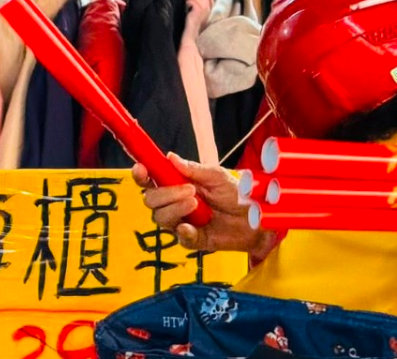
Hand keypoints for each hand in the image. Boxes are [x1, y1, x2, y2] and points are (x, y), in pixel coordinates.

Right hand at [132, 153, 272, 255]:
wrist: (256, 218)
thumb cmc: (236, 194)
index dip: (142, 174)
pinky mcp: (192, 239)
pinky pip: (179, 238)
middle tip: (190, 190)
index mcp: (179, 184)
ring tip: (195, 203)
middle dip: (165, 194)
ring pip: (160, 218)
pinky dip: (184, 231)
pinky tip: (193, 227)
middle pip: (150, 200)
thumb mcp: (218, 176)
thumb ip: (195, 169)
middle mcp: (175, 203)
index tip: (140, 169)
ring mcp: (182, 222)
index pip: (152, 180)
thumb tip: (170, 157)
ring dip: (175, 209)